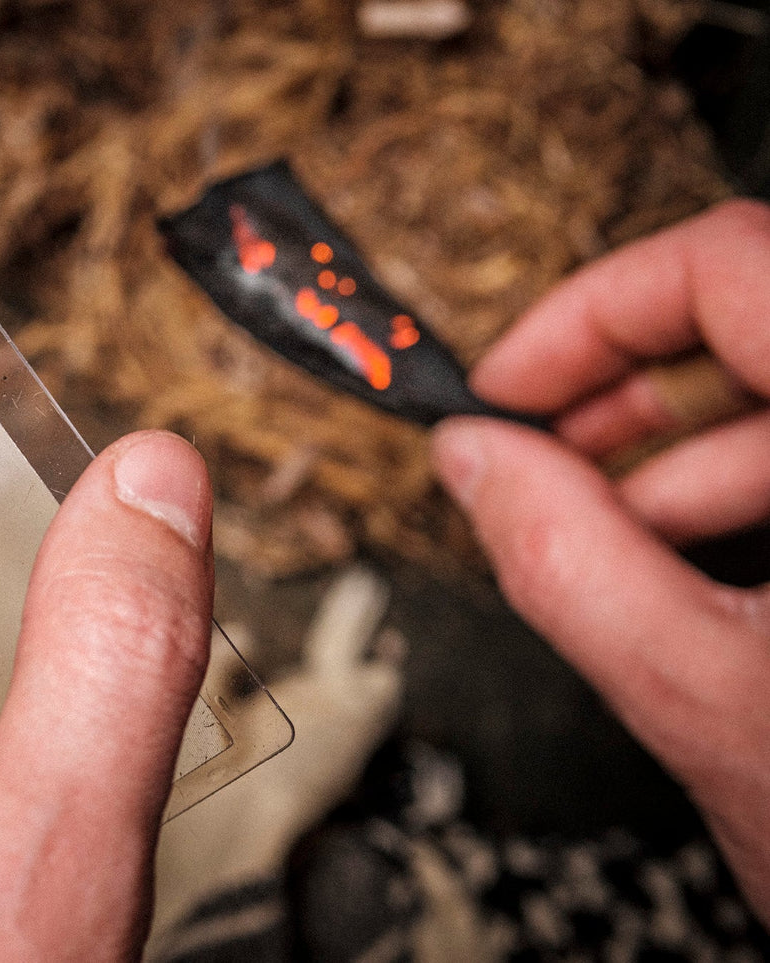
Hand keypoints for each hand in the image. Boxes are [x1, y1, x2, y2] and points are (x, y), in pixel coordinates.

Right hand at [431, 200, 769, 921]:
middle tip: (535, 450)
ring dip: (683, 451)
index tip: (513, 383)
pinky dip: (744, 490)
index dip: (596, 311)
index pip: (733, 265)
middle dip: (625, 386)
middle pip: (757, 314)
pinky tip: (695, 563)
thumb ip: (565, 559)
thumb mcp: (701, 697)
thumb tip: (475, 460)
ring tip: (608, 533)